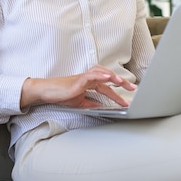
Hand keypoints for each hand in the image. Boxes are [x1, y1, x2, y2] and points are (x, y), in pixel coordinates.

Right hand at [20, 65, 136, 108]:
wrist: (48, 92)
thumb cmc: (62, 95)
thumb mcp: (80, 102)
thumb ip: (91, 103)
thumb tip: (102, 107)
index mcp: (90, 83)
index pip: (107, 87)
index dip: (118, 92)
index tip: (127, 99)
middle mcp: (89, 78)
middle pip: (108, 77)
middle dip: (121, 82)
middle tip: (133, 88)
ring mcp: (83, 77)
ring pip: (101, 73)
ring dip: (112, 77)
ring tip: (122, 82)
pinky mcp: (78, 79)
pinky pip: (90, 75)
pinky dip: (99, 75)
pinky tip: (107, 78)